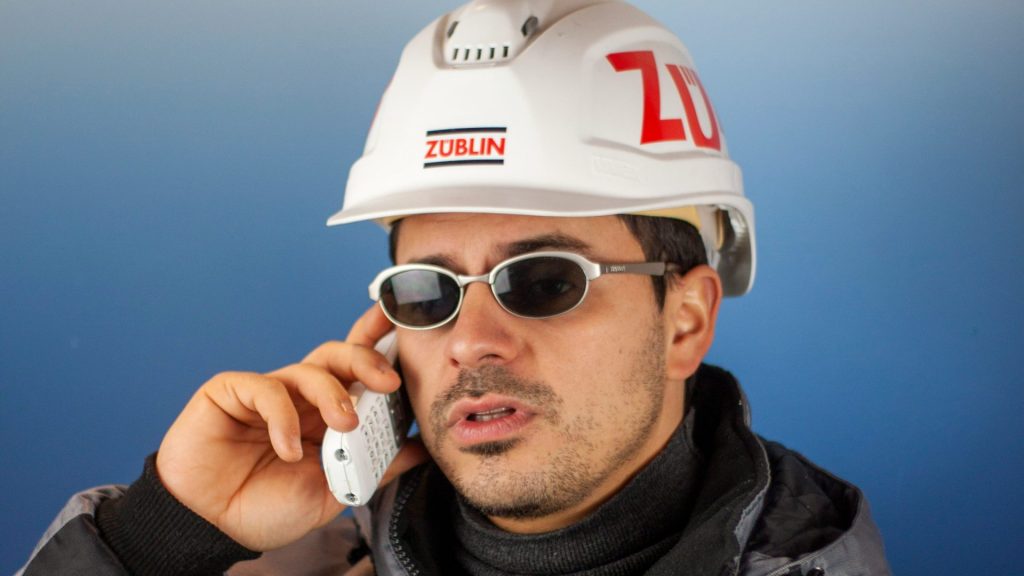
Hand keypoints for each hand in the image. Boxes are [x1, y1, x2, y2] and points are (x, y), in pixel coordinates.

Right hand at [155, 305, 428, 550]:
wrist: (212, 530)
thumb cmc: (267, 508)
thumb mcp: (335, 491)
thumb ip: (375, 466)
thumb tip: (422, 448)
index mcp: (324, 414)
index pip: (355, 371)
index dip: (378, 345)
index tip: (403, 327)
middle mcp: (298, 397)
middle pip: (337, 356)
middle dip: (366, 359)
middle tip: (388, 382)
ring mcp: (265, 392)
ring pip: (308, 368)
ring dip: (333, 394)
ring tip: (344, 425)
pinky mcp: (230, 393)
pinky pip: (265, 388)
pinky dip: (284, 417)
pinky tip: (287, 449)